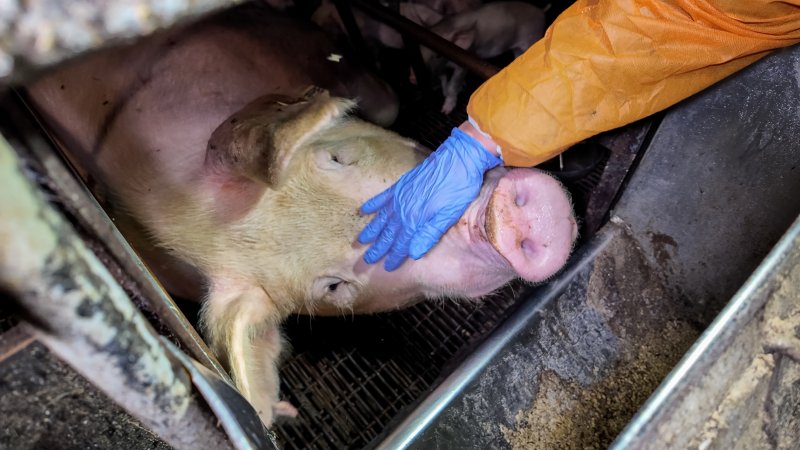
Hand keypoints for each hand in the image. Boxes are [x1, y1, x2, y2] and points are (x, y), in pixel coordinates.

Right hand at [358, 127, 501, 270]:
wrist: (460, 156)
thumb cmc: (460, 187)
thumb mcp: (449, 214)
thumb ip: (430, 234)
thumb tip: (413, 253)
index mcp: (416, 219)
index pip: (402, 243)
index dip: (394, 256)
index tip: (386, 267)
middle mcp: (404, 209)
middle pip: (388, 233)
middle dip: (378, 248)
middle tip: (367, 259)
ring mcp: (401, 195)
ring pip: (382, 217)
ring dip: (372, 230)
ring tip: (361, 240)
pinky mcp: (402, 184)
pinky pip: (382, 197)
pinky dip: (373, 205)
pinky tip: (364, 210)